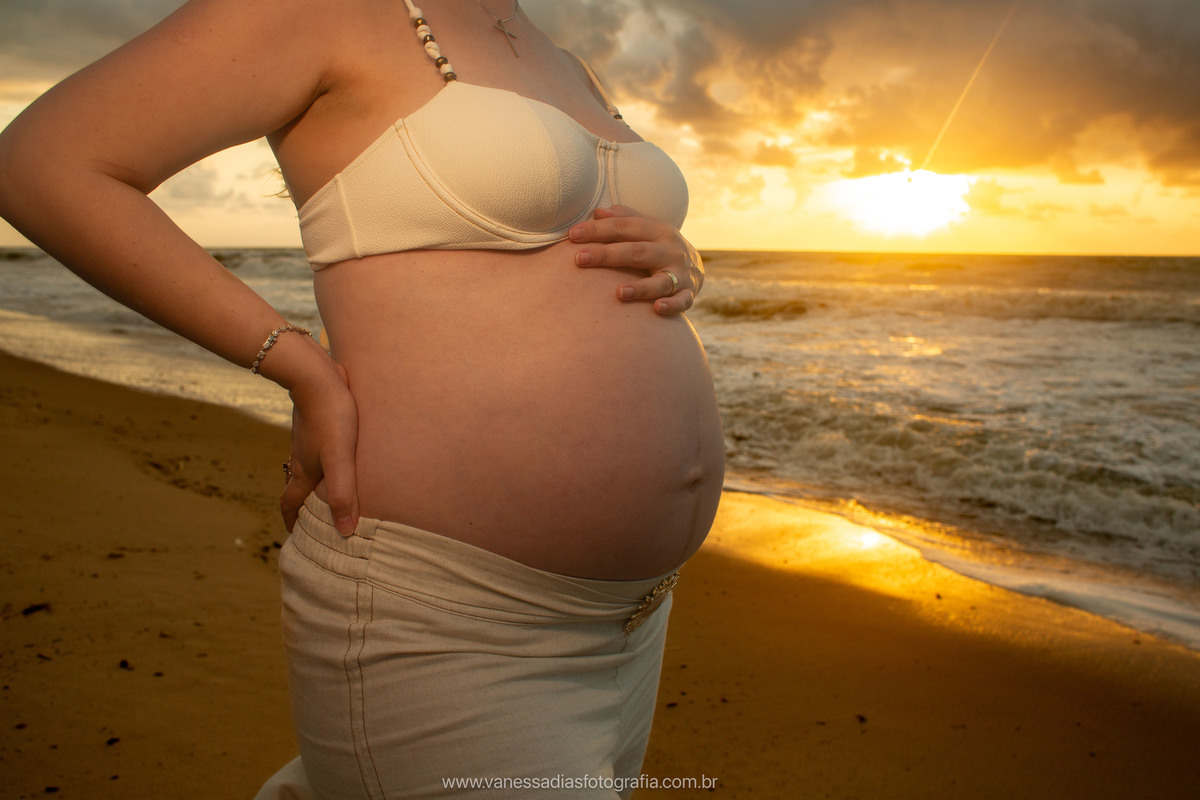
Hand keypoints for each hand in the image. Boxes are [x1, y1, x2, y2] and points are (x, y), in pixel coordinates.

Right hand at [280, 358, 359, 536]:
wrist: (316, 375)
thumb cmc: (330, 417)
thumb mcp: (339, 459)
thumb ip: (343, 493)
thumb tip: (344, 531)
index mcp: (303, 471)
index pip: (290, 503)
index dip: (292, 521)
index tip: (295, 535)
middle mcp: (301, 457)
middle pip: (297, 487)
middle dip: (303, 506)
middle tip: (316, 520)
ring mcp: (308, 439)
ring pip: (307, 467)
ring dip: (315, 483)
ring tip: (330, 492)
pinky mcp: (317, 423)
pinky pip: (318, 449)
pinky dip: (324, 461)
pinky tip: (341, 456)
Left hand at [569, 205, 703, 315]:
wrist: (696, 268)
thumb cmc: (659, 246)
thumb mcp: (647, 228)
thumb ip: (625, 218)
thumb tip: (597, 212)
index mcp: (658, 230)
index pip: (625, 226)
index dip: (598, 230)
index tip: (573, 235)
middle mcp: (670, 250)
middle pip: (637, 251)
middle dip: (607, 255)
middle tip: (579, 258)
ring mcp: (680, 274)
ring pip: (661, 281)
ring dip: (640, 288)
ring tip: (619, 293)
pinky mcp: (688, 294)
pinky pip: (682, 301)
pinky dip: (671, 305)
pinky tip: (656, 308)